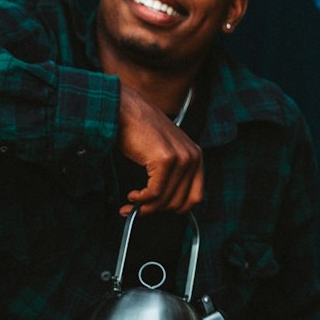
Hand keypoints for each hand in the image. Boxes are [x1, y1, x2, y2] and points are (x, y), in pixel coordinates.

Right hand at [117, 85, 204, 214]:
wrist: (124, 109)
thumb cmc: (139, 130)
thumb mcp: (164, 152)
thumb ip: (172, 175)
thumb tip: (165, 204)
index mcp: (196, 156)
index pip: (195, 197)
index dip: (175, 208)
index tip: (157, 209)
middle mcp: (193, 157)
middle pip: (180, 201)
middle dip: (157, 210)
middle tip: (138, 210)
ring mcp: (181, 158)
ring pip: (166, 199)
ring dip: (146, 207)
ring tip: (132, 203)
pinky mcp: (165, 160)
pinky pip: (154, 193)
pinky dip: (141, 199)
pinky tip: (132, 196)